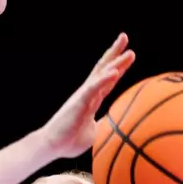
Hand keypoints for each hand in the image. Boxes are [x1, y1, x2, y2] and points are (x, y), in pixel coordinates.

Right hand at [41, 33, 134, 157]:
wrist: (52, 146)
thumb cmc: (70, 141)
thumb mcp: (95, 132)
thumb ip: (106, 126)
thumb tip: (120, 128)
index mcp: (92, 99)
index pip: (108, 79)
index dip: (118, 67)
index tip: (129, 54)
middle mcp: (88, 93)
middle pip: (104, 68)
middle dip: (115, 53)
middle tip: (124, 37)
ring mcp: (84, 95)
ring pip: (101, 74)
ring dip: (116, 62)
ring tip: (129, 51)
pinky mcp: (79, 101)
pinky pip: (94, 88)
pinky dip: (105, 79)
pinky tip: (115, 71)